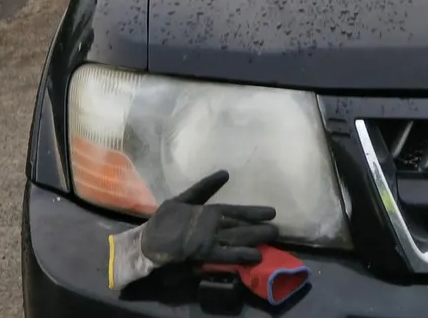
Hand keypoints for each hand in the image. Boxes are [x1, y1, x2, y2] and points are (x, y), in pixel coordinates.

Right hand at [140, 170, 278, 266]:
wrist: (150, 239)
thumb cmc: (166, 219)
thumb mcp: (185, 198)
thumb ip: (204, 187)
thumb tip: (224, 172)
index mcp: (210, 210)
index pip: (237, 211)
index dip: (254, 212)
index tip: (271, 212)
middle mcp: (213, 224)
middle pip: (241, 225)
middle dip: (260, 227)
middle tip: (277, 228)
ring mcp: (210, 239)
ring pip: (238, 238)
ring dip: (255, 238)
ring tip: (272, 238)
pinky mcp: (205, 254)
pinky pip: (227, 255)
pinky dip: (242, 255)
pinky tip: (256, 256)